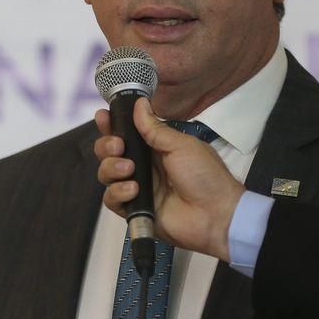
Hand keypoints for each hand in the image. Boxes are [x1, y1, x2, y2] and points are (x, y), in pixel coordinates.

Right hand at [94, 97, 243, 261]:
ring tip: (130, 170)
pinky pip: (112, 199)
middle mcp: (143, 166)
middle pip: (109, 152)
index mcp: (155, 148)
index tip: (103, 117)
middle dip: (107, 145)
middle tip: (119, 146)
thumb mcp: (181, 145)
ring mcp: (137, 188)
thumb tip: (139, 103)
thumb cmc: (205, 176)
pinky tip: (134, 190)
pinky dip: (118, 193)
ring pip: (106, 174)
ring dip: (112, 168)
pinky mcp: (135, 209)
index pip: (126, 132)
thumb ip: (155, 128)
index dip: (112, 124)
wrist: (215, 214)